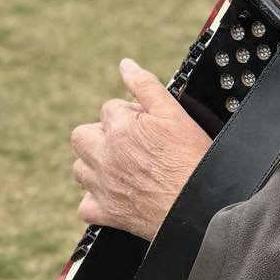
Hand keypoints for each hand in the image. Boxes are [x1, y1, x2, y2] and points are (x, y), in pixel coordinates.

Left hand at [69, 59, 210, 239]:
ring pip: (79, 169)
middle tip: (129, 144)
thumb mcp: (174, 113)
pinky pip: (85, 206)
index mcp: (120, 128)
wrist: (200, 206)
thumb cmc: (192, 160)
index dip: (130, 115)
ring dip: (95, 165)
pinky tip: (115, 194)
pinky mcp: (106, 214)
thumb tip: (125, 65)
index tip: (148, 127)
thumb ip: (145, 85)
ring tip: (123, 167)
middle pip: (82, 136)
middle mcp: (104, 156)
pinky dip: (95, 200)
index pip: (109, 109)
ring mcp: (103, 187)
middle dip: (101, 135)